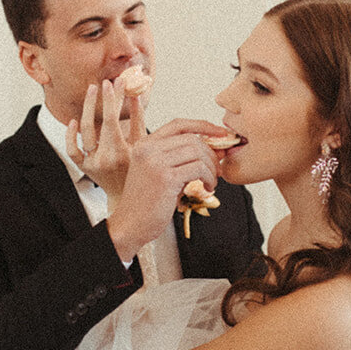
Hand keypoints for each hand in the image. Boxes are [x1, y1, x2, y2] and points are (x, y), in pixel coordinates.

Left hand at [66, 80, 144, 207]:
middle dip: (102, 99)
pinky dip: (71, 135)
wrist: (127, 198)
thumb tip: (136, 96)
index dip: (114, 99)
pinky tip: (74, 121)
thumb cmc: (141, 172)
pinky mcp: (84, 167)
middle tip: (105, 82)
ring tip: (92, 90)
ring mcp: (91, 164)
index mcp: (121, 154)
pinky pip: (72, 150)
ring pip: (84, 132)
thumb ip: (139, 122)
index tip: (116, 82)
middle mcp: (103, 159)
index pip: (113, 120)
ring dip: (88, 108)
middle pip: (98, 123)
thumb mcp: (143, 147)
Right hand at [107, 118, 233, 264]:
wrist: (130, 225)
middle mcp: (148, 149)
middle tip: (217, 169)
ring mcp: (155, 162)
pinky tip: (207, 189)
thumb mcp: (161, 173)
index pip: (179, 124)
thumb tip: (217, 149)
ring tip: (211, 182)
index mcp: (144, 144)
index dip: (202, 126)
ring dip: (211, 167)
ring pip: (197, 152)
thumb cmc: (147, 202)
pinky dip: (208, 178)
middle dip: (211, 153)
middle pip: (191, 138)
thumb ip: (181, 159)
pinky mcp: (165, 178)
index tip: (220, 133)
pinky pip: (198, 169)